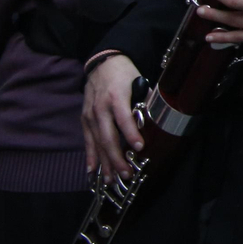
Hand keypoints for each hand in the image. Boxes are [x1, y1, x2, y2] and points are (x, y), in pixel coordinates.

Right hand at [83, 55, 142, 181]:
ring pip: (97, 143)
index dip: (131, 134)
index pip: (124, 118)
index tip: (140, 148)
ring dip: (105, 163)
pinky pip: (88, 140)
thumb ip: (146, 100)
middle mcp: (100, 108)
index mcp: (116, 97)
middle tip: (127, 174)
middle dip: (117, 158)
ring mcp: (90, 115)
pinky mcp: (85, 119)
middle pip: (108, 137)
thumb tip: (157, 119)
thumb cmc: (125, 74)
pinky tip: (93, 170)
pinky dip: (91, 156)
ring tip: (112, 180)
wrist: (102, 63)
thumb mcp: (140, 82)